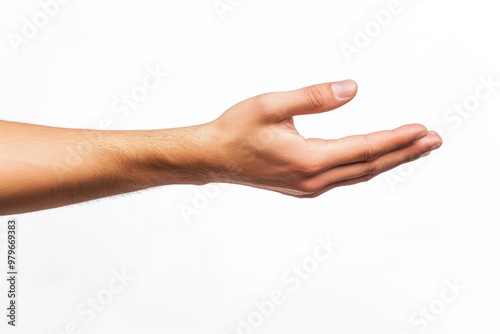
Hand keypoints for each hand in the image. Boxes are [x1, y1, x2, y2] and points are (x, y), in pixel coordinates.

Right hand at [200, 80, 441, 196]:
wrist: (213, 157)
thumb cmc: (237, 129)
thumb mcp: (271, 105)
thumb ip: (313, 98)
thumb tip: (352, 89)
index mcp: (309, 160)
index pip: (365, 149)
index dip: (396, 139)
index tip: (423, 130)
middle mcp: (313, 180)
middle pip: (370, 166)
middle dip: (404, 153)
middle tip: (433, 141)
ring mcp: (309, 187)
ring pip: (359, 174)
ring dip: (388, 161)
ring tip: (413, 149)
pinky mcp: (303, 187)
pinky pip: (345, 178)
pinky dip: (366, 166)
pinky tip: (375, 159)